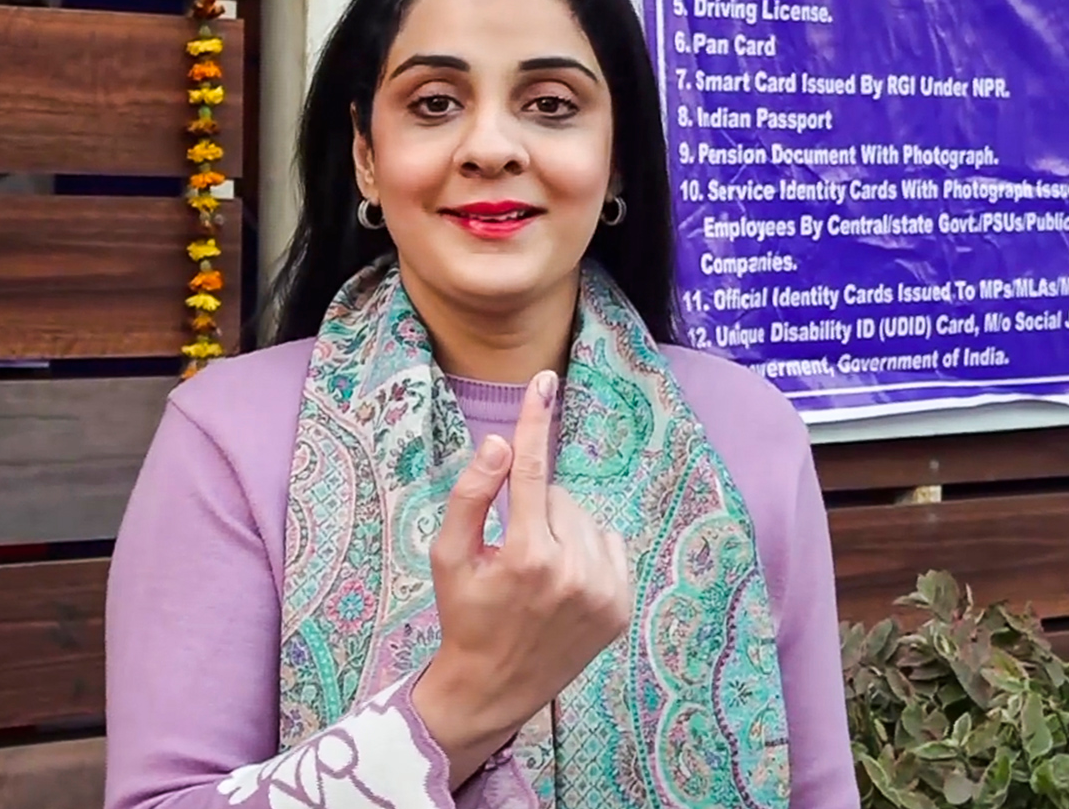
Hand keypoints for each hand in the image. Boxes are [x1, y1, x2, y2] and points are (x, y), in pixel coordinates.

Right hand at [412, 370, 631, 787]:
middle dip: (535, 510)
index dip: (534, 423)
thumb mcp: (447, 556)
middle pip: (558, 497)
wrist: (494, 686)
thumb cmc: (465, 614)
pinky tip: (565, 582)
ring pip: (585, 519)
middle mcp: (572, 571)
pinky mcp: (621, 606)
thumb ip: (471, 496)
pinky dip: (587, 551)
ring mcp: (603, 591)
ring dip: (562, 530)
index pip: (530, 473)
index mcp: (525, 556)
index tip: (544, 381)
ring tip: (539, 572)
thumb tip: (497, 444)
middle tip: (513, 552)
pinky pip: (609, 545)